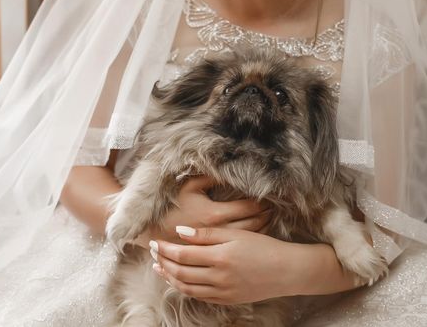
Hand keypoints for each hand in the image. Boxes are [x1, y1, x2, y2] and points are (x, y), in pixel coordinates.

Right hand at [134, 175, 269, 247]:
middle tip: (272, 208)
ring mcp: (217, 246)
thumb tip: (229, 171)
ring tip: (268, 219)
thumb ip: (211, 178)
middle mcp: (219, 231)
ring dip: (262, 227)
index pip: (248, 208)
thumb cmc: (172, 206)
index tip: (267, 197)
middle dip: (265, 214)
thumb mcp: (189, 187)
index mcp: (215, 214)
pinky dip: (251, 239)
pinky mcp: (214, 254)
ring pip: (248, 237)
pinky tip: (254, 233)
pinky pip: (240, 247)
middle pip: (253, 223)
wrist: (154, 232)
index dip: (261, 202)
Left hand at [151, 227, 299, 304]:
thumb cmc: (263, 248)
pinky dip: (184, 288)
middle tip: (152, 252)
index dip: (165, 248)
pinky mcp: (226, 300)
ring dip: (169, 277)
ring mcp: (222, 292)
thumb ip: (207, 234)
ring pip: (186, 287)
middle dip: (163, 261)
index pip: (182, 255)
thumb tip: (180, 232)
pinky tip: (179, 280)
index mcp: (220, 257)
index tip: (154, 242)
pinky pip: (198, 296)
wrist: (286, 271)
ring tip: (159, 267)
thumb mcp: (237, 234)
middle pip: (180, 272)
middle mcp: (218, 277)